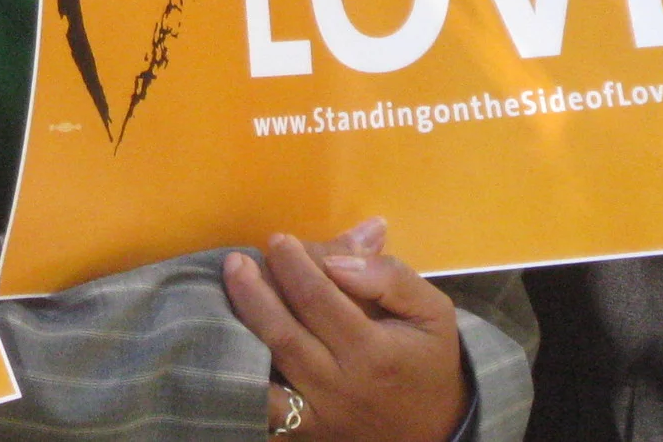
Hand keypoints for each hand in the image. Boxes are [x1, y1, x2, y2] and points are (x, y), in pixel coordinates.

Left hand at [222, 227, 464, 441]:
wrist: (436, 431)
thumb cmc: (429, 362)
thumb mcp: (433, 311)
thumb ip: (390, 278)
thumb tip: (340, 258)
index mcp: (373, 352)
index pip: (319, 300)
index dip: (294, 266)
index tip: (279, 239)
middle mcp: (339, 386)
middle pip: (283, 334)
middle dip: (255, 292)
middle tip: (237, 259)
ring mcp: (317, 414)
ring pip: (265, 370)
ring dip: (240, 327)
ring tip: (226, 290)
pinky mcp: (303, 432)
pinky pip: (264, 409)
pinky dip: (241, 380)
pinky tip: (225, 346)